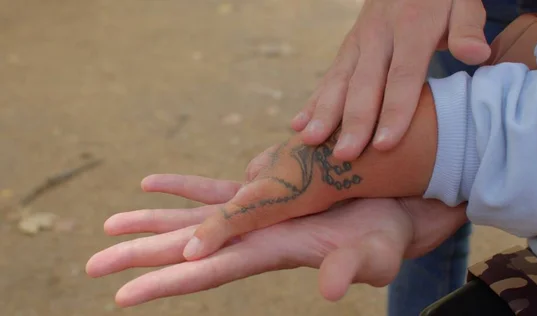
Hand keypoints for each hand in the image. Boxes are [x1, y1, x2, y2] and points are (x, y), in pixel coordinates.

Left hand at [86, 174, 466, 306]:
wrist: (390, 212)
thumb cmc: (387, 237)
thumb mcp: (375, 256)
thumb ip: (352, 270)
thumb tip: (332, 290)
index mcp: (271, 252)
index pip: (209, 272)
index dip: (167, 283)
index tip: (122, 296)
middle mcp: (253, 238)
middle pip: (186, 251)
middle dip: (140, 257)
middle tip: (91, 266)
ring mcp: (255, 218)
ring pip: (192, 220)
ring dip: (151, 223)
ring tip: (110, 224)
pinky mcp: (263, 196)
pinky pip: (214, 190)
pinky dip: (183, 187)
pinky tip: (151, 184)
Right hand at [291, 0, 489, 159]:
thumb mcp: (462, 1)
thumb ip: (468, 27)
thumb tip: (476, 55)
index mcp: (412, 26)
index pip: (402, 75)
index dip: (393, 112)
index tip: (384, 145)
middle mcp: (378, 35)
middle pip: (364, 84)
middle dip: (353, 122)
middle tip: (344, 156)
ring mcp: (358, 42)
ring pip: (339, 81)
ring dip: (324, 112)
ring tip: (311, 141)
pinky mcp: (347, 49)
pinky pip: (329, 77)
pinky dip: (313, 101)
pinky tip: (298, 124)